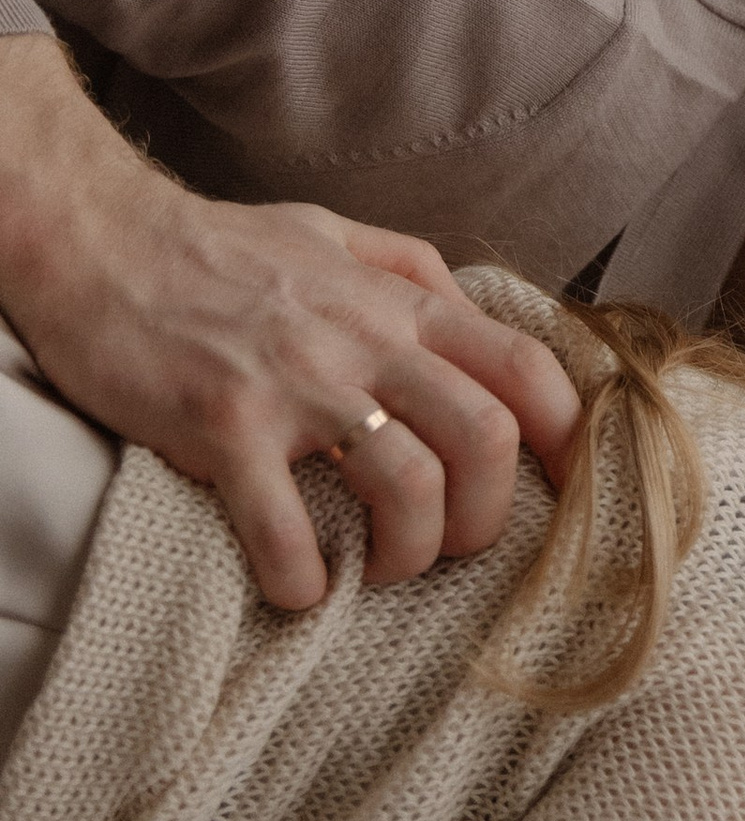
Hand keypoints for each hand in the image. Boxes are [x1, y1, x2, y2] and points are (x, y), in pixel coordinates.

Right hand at [0, 38, 582, 608]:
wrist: (101, 241)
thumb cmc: (221, 246)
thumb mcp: (336, 234)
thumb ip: (411, 272)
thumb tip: (473, 315)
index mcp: (400, 303)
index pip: (523, 367)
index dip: (567, 436)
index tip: (565, 488)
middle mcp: (363, 342)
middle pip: (483, 440)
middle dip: (487, 515)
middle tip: (453, 544)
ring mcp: (295, 386)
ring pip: (407, 488)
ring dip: (408, 554)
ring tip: (380, 568)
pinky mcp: (223, 428)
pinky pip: (286, 530)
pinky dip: (305, 580)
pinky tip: (299, 586)